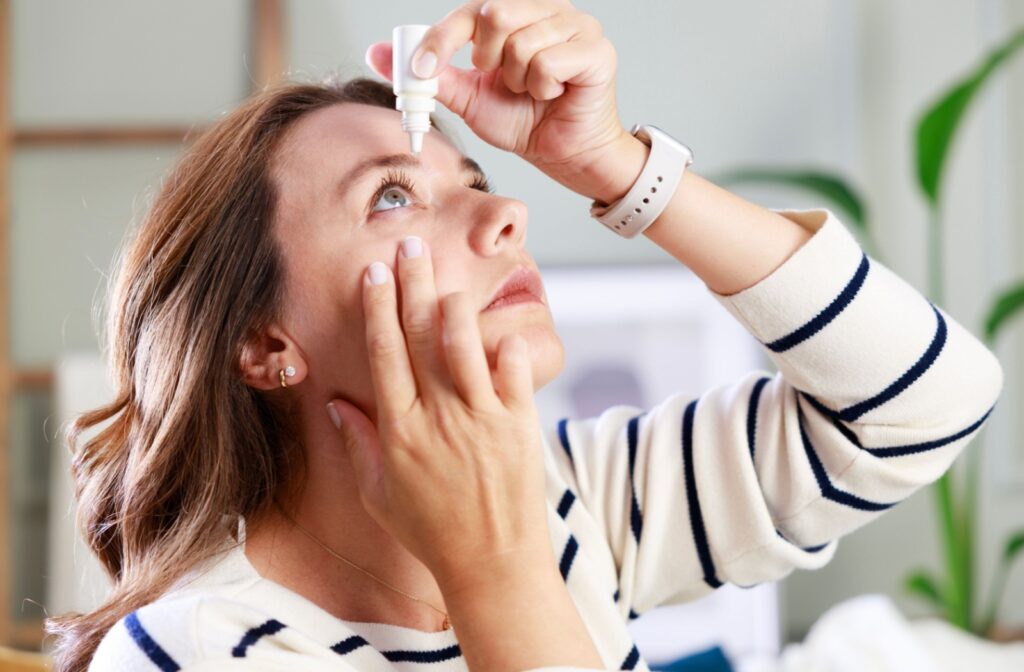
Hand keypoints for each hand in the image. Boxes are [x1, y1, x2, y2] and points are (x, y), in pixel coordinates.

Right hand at [326, 237, 550, 589]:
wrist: (492, 562)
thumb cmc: (431, 531)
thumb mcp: (380, 493)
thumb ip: (358, 445)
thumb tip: (335, 403)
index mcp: (400, 431)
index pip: (385, 354)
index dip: (378, 309)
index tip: (374, 273)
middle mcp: (439, 417)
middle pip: (421, 336)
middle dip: (413, 285)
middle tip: (410, 246)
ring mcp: (482, 419)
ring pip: (466, 344)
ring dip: (455, 306)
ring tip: (448, 280)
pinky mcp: (519, 424)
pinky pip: (515, 373)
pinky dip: (508, 348)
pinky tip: (501, 330)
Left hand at [365, 0, 634, 201]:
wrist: (563, 155)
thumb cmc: (524, 121)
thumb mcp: (468, 97)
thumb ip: (431, 74)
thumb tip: (378, 53)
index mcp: (517, 10)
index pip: (470, 9)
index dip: (440, 38)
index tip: (421, 70)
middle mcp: (548, 7)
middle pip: (494, 14)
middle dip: (489, 61)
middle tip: (502, 81)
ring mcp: (578, 24)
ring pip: (522, 44)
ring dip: (518, 81)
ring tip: (533, 92)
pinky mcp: (597, 50)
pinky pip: (549, 63)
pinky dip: (542, 88)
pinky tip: (554, 95)